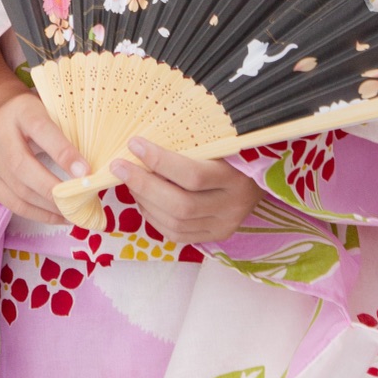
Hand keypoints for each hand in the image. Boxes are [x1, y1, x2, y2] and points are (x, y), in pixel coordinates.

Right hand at [0, 48, 86, 223]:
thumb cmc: (36, 117)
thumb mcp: (52, 113)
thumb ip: (69, 134)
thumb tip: (94, 169)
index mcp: (21, 110)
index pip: (41, 130)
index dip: (63, 153)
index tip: (87, 173)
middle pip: (23, 167)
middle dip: (54, 190)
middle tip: (81, 203)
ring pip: (18, 190)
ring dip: (49, 207)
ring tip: (74, 214)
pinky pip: (11, 203)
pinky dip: (37, 214)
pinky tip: (57, 216)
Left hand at [109, 137, 260, 243]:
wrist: (258, 180)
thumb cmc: (231, 153)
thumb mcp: (218, 144)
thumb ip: (189, 143)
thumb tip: (142, 140)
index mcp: (236, 177)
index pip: (193, 174)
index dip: (160, 161)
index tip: (134, 143)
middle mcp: (232, 206)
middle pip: (181, 205)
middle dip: (144, 185)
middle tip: (119, 167)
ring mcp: (224, 226)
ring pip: (176, 223)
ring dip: (146, 202)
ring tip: (130, 181)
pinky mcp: (214, 237)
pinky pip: (177, 235)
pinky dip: (154, 218)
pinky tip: (143, 200)